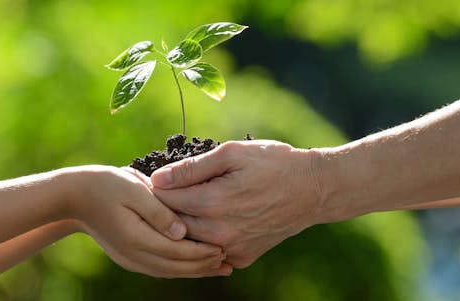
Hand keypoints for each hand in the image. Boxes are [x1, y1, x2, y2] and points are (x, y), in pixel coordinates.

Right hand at [62, 165, 231, 277]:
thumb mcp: (133, 189)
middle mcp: (134, 255)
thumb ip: (159, 211)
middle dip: (203, 266)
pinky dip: (180, 268)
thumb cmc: (105, 185)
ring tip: (219, 267)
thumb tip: (182, 232)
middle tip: (229, 262)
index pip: (177, 251)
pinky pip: (160, 268)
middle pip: (176, 267)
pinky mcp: (130, 257)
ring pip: (169, 271)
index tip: (224, 247)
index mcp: (136, 238)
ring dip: (194, 271)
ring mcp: (130, 259)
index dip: (202, 252)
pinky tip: (194, 264)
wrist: (75, 197)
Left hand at [150, 141, 323, 267]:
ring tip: (180, 204)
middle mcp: (219, 232)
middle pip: (172, 224)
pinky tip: (206, 220)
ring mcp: (232, 249)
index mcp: (213, 203)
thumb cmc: (274, 164)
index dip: (153, 187)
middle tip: (159, 191)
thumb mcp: (233, 154)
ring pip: (189, 241)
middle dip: (162, 207)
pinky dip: (204, 239)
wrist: (313, 190)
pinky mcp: (242, 257)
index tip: (146, 177)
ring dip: (180, 225)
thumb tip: (158, 178)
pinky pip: (211, 252)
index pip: (164, 200)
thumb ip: (193, 168)